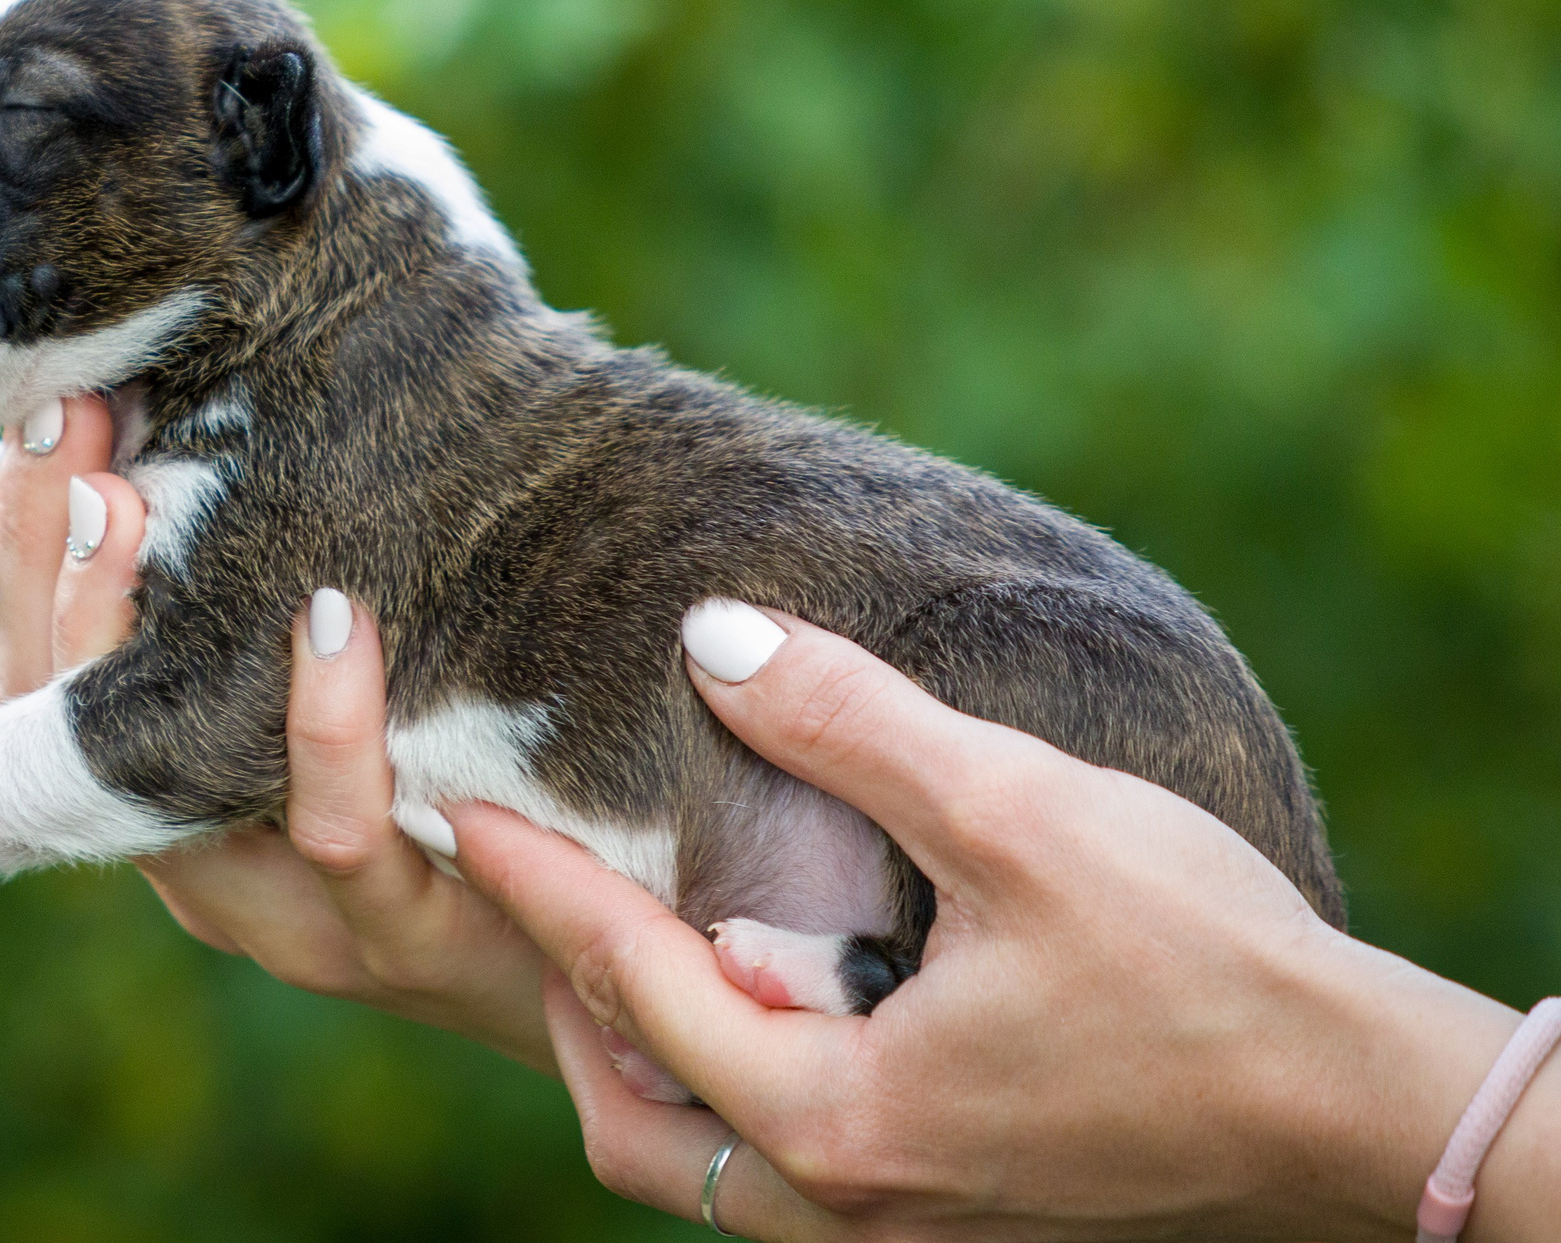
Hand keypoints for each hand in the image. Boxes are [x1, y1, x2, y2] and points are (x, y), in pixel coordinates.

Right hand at [0, 402, 553, 1070]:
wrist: (618, 948)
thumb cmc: (464, 769)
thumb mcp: (342, 667)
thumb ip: (242, 562)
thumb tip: (131, 404)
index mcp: (161, 802)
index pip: (33, 677)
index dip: (19, 544)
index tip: (52, 404)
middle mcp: (201, 873)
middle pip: (66, 736)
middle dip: (53, 571)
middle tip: (79, 426)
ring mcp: (299, 921)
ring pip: (179, 798)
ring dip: (134, 644)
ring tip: (134, 506)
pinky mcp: (411, 937)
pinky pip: (342, 836)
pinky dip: (329, 728)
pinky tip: (335, 616)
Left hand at [449, 607, 1546, 1241]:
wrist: (1354, 1106)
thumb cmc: (1201, 966)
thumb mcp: (1017, 813)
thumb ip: (852, 723)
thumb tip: (715, 635)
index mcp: (837, 1117)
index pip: (629, 986)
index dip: (537, 886)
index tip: (464, 813)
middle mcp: (848, 1202)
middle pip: (633, 1126)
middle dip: (568, 1008)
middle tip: (539, 891)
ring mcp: (898, 1224)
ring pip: (702, 1166)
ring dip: (647, 1061)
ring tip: (633, 940)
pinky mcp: (949, 1213)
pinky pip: (781, 1170)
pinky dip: (730, 1089)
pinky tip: (759, 992)